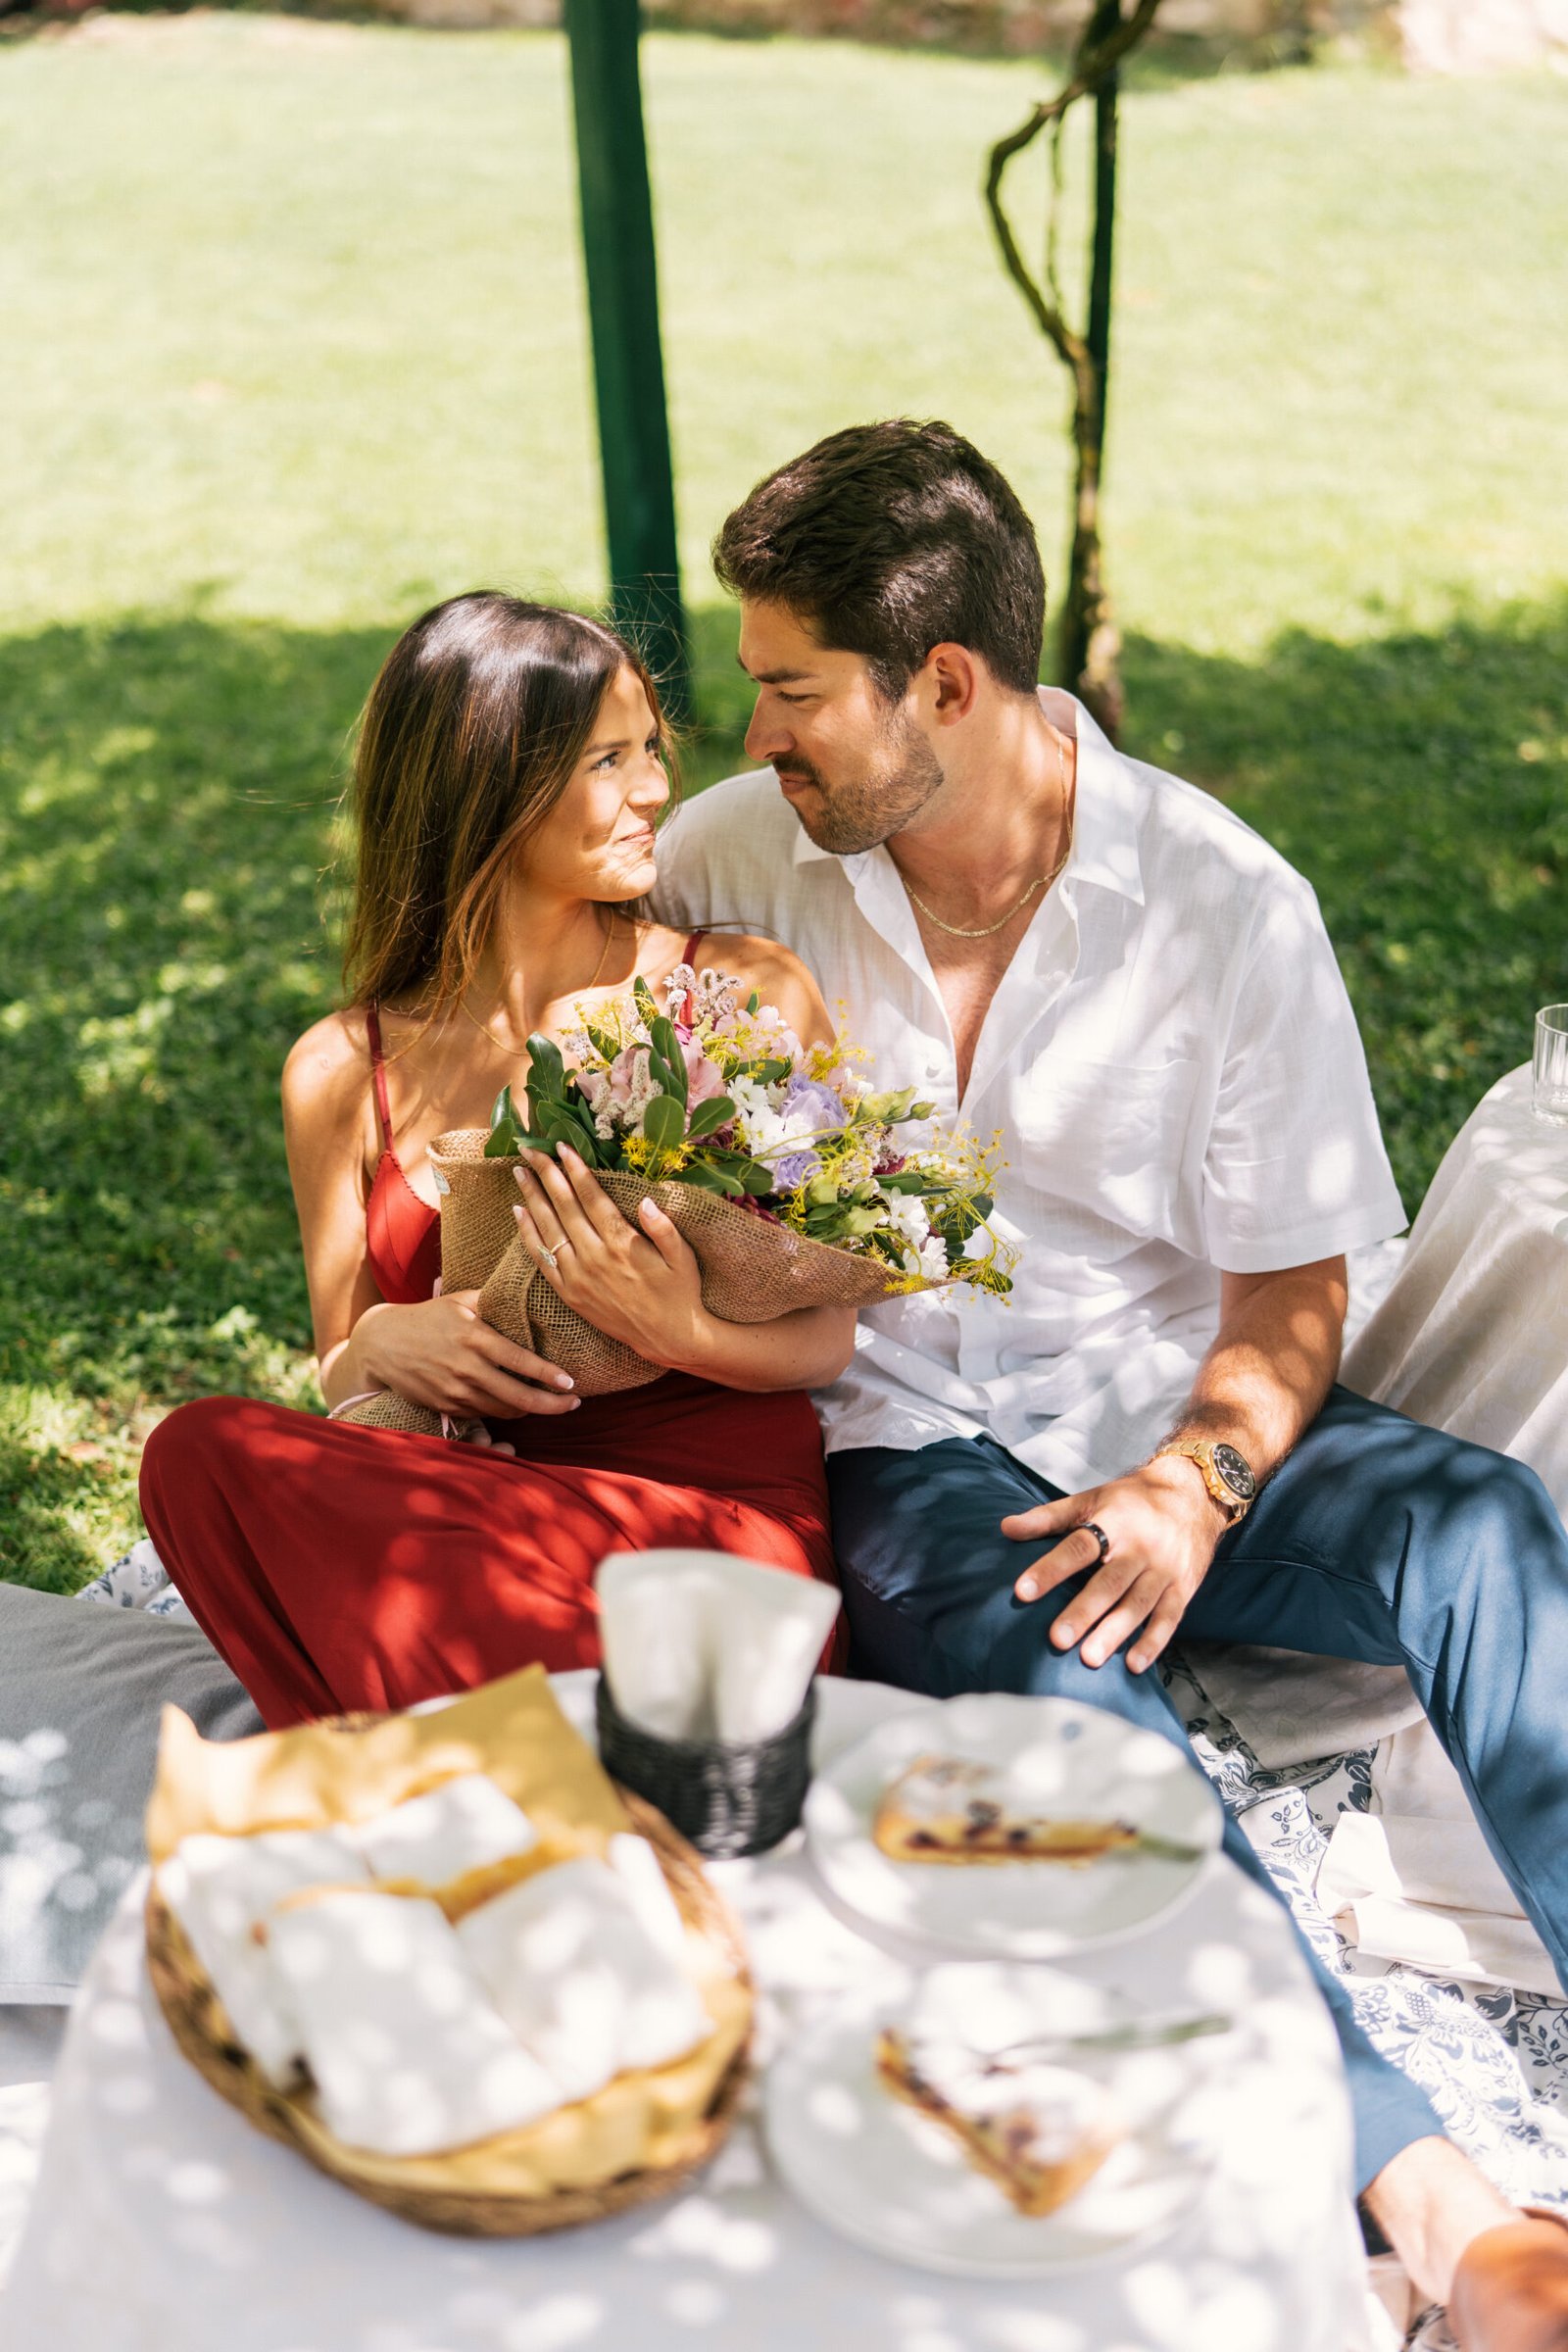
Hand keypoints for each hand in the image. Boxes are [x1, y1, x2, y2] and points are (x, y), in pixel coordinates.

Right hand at [355, 1290, 580, 1420]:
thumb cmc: (428, 1317)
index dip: (549, 1376)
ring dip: (530, 1410)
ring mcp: (455, 1392)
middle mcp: (466, 1368)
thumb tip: (530, 1293)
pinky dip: (503, 1411)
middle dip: (552, 1405)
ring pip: (504, 1410)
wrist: (381, 1344)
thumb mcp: (460, 1300)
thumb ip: (495, 1300)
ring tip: (548, 1402)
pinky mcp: (446, 1407)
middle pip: (518, 1398)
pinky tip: (515, 1404)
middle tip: (574, 1404)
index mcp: (474, 1338)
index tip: (571, 1382)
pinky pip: (484, 1414)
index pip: (521, 1362)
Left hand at [512, 1146, 706, 1366]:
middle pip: (564, 1207)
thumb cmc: (680, 1293)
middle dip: (546, 1174)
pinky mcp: (570, 1293)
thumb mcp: (684, 1258)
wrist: (668, 1338)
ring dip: (532, 1197)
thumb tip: (645, 1200)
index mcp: (622, 1243)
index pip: (591, 1197)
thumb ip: (664, 1228)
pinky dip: (528, 1234)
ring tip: (520, 1172)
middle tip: (530, 1149)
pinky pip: (541, 1259)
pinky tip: (519, 1212)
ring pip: (548, 1229)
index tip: (561, 1147)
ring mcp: (578, 1277)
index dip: (575, 1170)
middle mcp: (595, 1257)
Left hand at [1001, 1457, 1230, 1673]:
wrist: (1195, 1494)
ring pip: (1137, 1605)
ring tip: (1089, 1659)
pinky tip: (1134, 1665)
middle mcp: (1141, 1547)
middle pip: (1109, 1582)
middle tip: (1057, 1640)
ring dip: (1114, 1633)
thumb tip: (1005, 1528)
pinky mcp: (1184, 1587)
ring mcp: (1165, 1569)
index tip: (1023, 1590)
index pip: (1077, 1547)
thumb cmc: (1133, 1500)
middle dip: (1083, 1612)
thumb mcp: (1091, 1498)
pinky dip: (1153, 1642)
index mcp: (1114, 1522)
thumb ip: (1048, 1517)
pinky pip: (1169, 1618)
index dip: (1050, 1568)